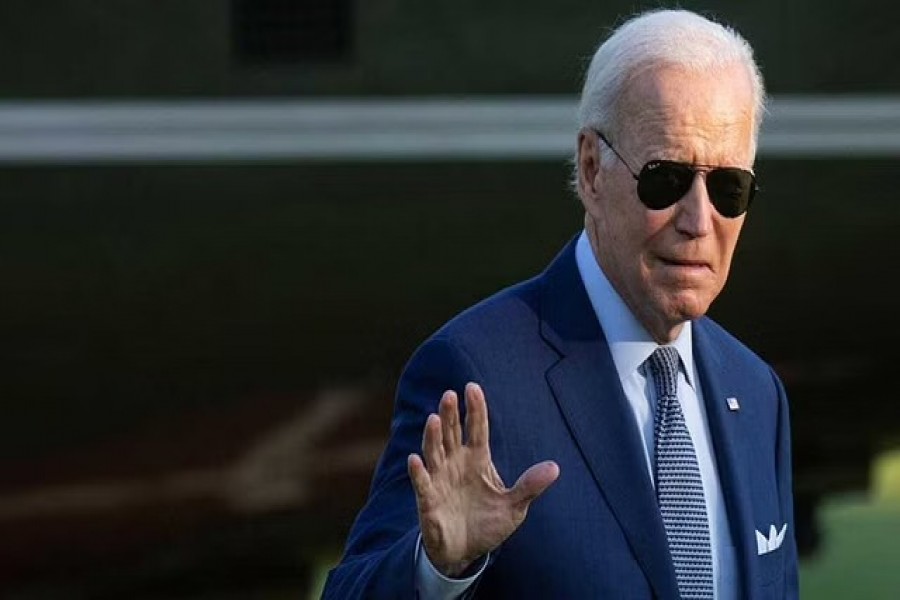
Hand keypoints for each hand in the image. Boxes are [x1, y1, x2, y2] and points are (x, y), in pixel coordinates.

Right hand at [407, 382, 558, 576]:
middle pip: (452, 433)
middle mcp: (456, 463)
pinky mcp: (428, 500)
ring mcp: (440, 479)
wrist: (465, 552)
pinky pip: (422, 483)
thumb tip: (554, 468)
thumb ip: (530, 486)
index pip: (477, 428)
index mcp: (478, 459)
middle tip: (449, 394)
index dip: (475, 409)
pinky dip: (418, 472)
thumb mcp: (514, 506)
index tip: (472, 387)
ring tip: (434, 419)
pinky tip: (415, 460)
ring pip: (434, 451)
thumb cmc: (487, 523)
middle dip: (450, 415)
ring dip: (432, 436)